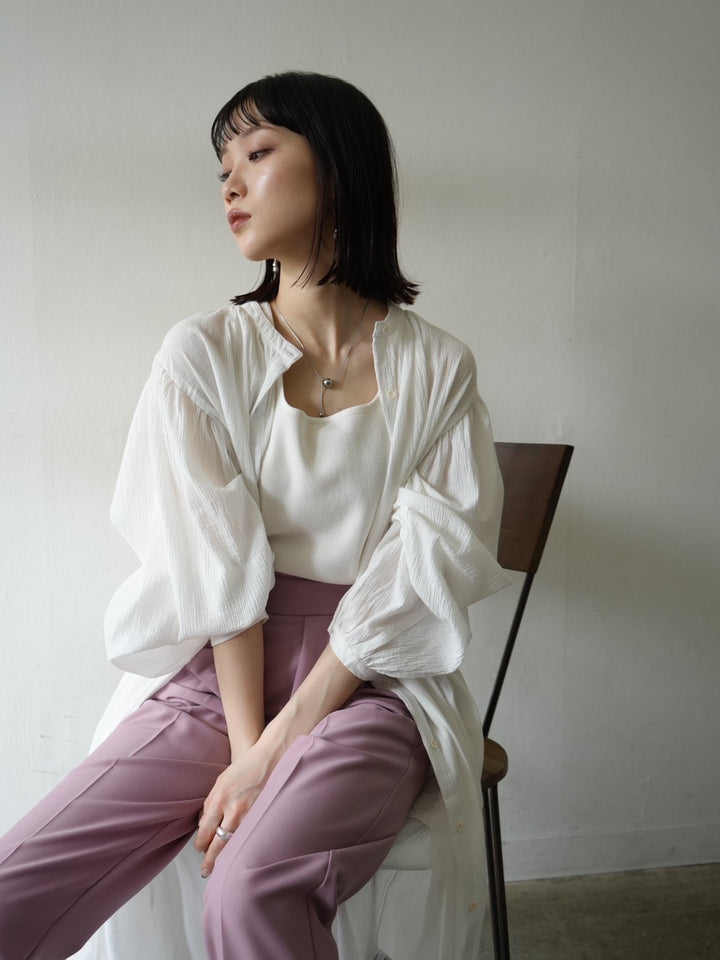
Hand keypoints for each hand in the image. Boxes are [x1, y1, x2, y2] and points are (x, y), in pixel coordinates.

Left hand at [195, 741, 275, 876]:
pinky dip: (244, 847)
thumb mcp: (222, 780)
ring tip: (223, 868)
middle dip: (210, 860)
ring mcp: (249, 814)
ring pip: (234, 844)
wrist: (271, 758)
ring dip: (226, 857)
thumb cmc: (245, 767)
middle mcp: (233, 809)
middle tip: (206, 871)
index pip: (205, 830)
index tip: (200, 849)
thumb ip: (211, 802)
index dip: (201, 843)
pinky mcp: (262, 815)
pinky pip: (250, 836)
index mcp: (219, 798)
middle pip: (217, 843)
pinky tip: (243, 854)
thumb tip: (204, 823)